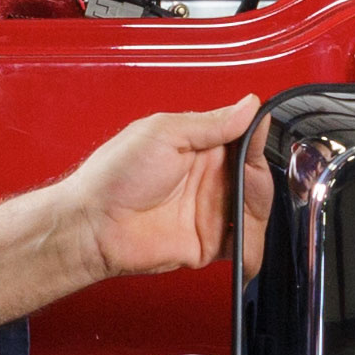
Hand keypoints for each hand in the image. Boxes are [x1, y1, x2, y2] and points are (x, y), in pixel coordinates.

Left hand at [0, 96, 262, 317]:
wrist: (92, 224)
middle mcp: (211, 180)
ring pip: (256, 212)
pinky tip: (245, 238)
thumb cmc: (114, 175)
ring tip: (242, 205)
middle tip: (247, 173)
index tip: (261, 132)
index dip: (257, 138)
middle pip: (257, 178)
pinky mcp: (209, 245)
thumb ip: (210, 123)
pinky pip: (243, 248)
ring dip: (257, 209)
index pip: (244, 141)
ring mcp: (211, 213)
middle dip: (258, 176)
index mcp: (201, 148)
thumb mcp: (163, 133)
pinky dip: (252, 248)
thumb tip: (249, 106)